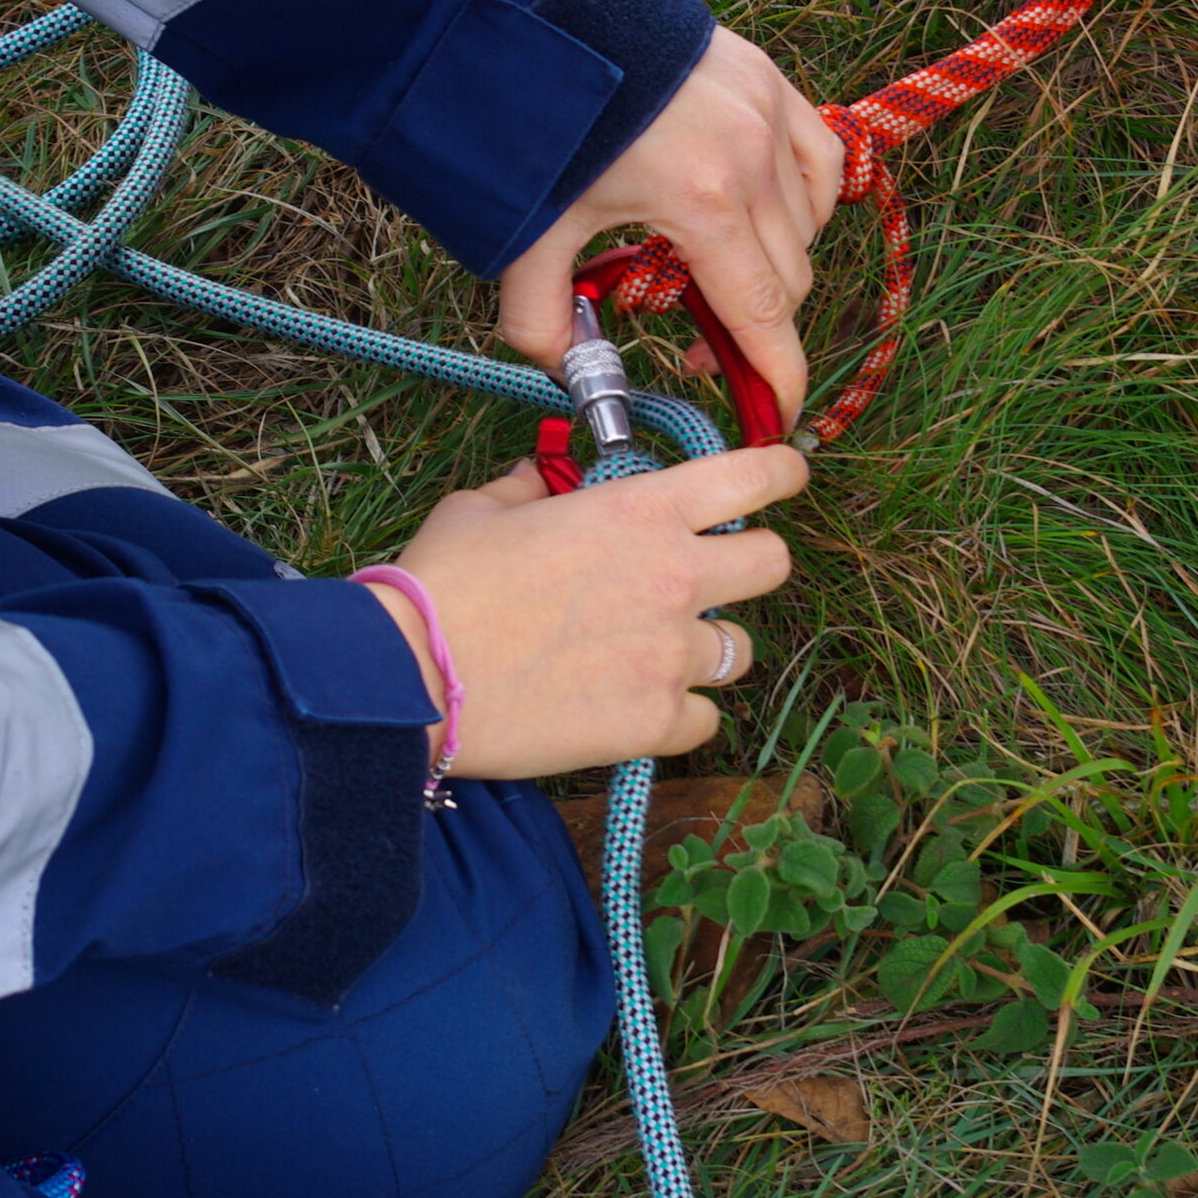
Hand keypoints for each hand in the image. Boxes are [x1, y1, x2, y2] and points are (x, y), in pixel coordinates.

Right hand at [363, 446, 807, 777]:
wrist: (410, 678)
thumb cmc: (441, 585)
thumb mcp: (481, 509)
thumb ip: (528, 490)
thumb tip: (537, 479)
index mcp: (641, 511)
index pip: (752, 477)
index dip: (781, 474)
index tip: (787, 476)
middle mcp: (674, 577)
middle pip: (773, 564)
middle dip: (749, 567)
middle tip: (707, 580)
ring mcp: (670, 654)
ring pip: (740, 651)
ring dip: (706, 649)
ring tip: (652, 655)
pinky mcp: (655, 723)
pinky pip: (705, 721)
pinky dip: (679, 717)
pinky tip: (634, 708)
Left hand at [499, 27, 845, 425]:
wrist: (534, 7)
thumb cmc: (532, 118)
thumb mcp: (528, 228)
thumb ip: (541, 316)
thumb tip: (565, 372)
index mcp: (703, 201)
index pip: (765, 315)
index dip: (780, 375)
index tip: (779, 412)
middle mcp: (753, 157)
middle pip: (788, 277)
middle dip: (754, 324)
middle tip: (695, 336)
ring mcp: (769, 110)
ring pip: (808, 222)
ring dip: (774, 260)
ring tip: (711, 264)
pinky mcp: (767, 77)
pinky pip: (817, 160)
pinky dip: (798, 197)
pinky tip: (756, 206)